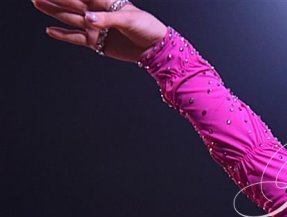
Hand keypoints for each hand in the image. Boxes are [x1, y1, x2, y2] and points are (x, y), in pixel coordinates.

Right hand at [33, 0, 166, 61]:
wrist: (155, 47)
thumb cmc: (146, 26)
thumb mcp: (128, 19)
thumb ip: (107, 19)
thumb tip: (87, 19)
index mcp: (105, 2)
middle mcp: (97, 13)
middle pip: (71, 4)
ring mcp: (95, 28)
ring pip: (70, 19)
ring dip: (54, 11)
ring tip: (38, 3)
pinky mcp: (97, 42)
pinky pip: (77, 38)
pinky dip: (64, 35)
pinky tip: (50, 30)